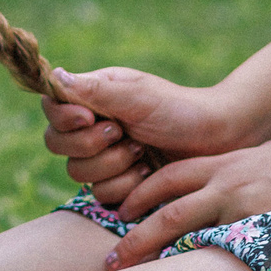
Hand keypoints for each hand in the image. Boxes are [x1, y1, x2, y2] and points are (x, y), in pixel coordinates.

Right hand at [44, 67, 243, 204]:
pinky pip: (102, 195)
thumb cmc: (181, 110)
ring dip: (114, 165)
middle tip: (124, 134)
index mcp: (93, 97)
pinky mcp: (119, 185)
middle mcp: (92, 126)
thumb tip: (56, 75)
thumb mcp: (138, 96)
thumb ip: (95, 91)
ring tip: (142, 152)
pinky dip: (127, 185)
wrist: (218, 141)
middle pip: (57, 144)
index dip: (64, 118)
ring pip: (78, 173)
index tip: (90, 117)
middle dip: (92, 145)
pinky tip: (148, 172)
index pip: (52, 108)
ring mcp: (104, 157)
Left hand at [102, 136, 270, 269]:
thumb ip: (232, 174)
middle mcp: (226, 182)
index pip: (168, 179)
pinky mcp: (260, 227)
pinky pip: (220, 249)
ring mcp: (242, 206)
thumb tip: (212, 191)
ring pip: (185, 228)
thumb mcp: (260, 159)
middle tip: (110, 261)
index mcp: (224, 164)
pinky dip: (197, 263)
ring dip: (154, 251)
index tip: (119, 217)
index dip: (140, 197)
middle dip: (135, 235)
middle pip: (166, 208)